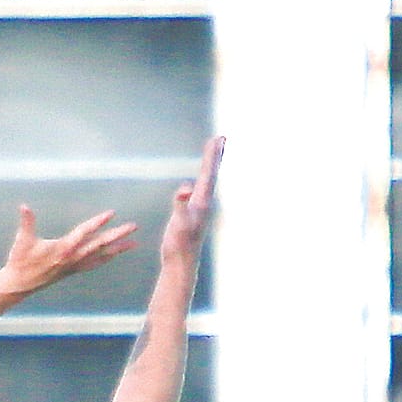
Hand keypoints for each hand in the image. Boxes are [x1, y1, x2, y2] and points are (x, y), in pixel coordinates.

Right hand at [0, 204, 136, 298]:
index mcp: (63, 249)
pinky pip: (94, 264)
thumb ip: (26, 222)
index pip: (84, 233)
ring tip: (133, 243)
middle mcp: (72, 258)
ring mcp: (74, 266)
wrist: (19, 285)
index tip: (111, 214)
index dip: (97, 222)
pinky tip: (114, 254)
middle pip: (100, 244)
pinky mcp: (72, 270)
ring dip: (118, 249)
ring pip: (101, 256)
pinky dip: (106, 258)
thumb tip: (24, 206)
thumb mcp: (22, 240)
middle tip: (133, 227)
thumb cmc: (20, 262)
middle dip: (117, 235)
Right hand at [160, 134, 224, 268]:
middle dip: (215, 156)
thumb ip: (181, 205)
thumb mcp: (180, 223)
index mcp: (202, 202)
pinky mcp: (193, 215)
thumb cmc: (179, 244)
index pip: (208, 173)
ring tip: (213, 154)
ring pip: (207, 182)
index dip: (211, 156)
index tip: (217, 138)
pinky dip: (201, 181)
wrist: (181, 263)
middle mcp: (204, 203)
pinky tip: (198, 183)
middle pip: (211, 174)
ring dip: (210, 167)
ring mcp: (199, 209)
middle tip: (221, 138)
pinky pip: (199, 191)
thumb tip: (185, 190)